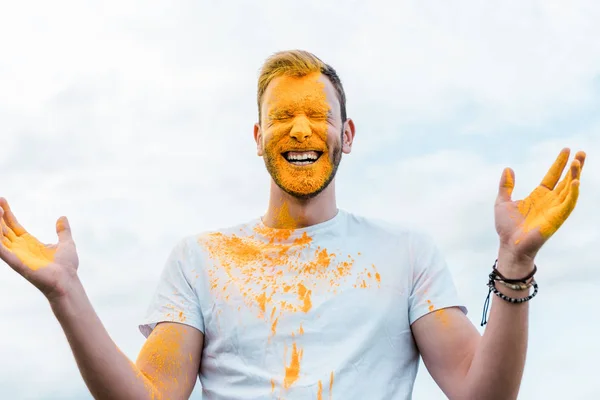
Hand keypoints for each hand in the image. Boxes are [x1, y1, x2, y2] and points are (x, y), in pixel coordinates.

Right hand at [0, 197, 78, 300]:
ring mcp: (17, 255)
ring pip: (0, 237)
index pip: (14, 226)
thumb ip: (63, 231)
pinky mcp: (16, 262)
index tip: (2, 201)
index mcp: (30, 244)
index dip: (7, 214)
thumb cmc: (67, 267)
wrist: (67, 281)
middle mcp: (20, 249)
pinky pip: (1, 250)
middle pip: (4, 229)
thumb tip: (62, 217)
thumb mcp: (66, 243)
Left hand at [494, 148, 585, 263]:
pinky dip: (573, 194)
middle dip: (575, 167)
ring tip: (578, 162)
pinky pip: (568, 205)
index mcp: (538, 196)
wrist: (509, 245)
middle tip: (581, 152)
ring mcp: (554, 209)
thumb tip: (508, 169)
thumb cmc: (507, 227)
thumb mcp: (502, 202)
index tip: (567, 150)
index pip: (552, 176)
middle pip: (566, 181)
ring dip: (575, 176)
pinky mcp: (556, 219)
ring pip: (569, 190)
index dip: (560, 164)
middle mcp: (550, 201)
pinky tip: (575, 183)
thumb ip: (506, 186)